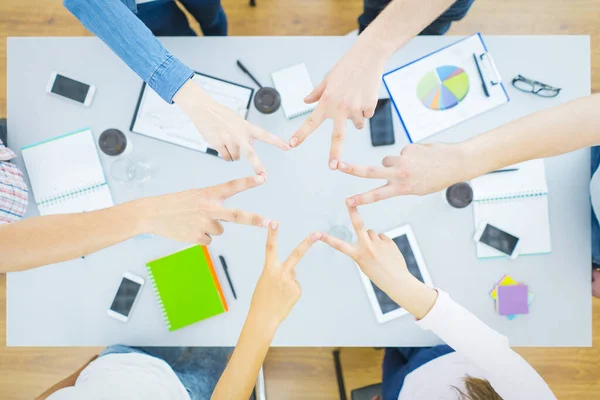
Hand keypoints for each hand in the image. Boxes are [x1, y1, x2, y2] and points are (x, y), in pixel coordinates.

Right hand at [138, 175, 269, 243]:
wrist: (154, 214)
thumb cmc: (178, 203)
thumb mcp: (197, 195)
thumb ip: (214, 203)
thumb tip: (227, 220)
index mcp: (209, 194)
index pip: (232, 186)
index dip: (249, 182)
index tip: (263, 179)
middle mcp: (209, 208)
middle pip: (238, 215)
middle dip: (256, 220)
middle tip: (271, 222)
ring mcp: (204, 224)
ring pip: (220, 230)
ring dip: (210, 228)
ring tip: (194, 221)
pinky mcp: (198, 237)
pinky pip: (209, 239)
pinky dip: (202, 236)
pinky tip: (189, 229)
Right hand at [174, 80, 289, 175]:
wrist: (203, 109)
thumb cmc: (222, 116)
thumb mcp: (238, 121)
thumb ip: (246, 134)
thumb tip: (249, 149)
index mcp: (246, 126)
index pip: (265, 134)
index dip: (276, 142)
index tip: (288, 146)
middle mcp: (238, 133)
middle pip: (250, 153)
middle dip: (257, 166)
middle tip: (264, 176)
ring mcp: (227, 139)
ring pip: (235, 157)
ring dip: (233, 154)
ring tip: (227, 141)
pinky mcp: (217, 143)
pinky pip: (225, 157)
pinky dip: (224, 154)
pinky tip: (220, 144)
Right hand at [248, 222, 320, 331]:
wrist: (263, 318)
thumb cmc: (261, 299)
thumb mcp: (265, 281)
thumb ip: (278, 272)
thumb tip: (292, 271)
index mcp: (269, 269)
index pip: (270, 248)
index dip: (272, 234)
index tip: (274, 222)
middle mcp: (281, 272)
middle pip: (296, 254)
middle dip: (307, 243)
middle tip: (318, 233)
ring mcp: (291, 281)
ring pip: (292, 276)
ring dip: (287, 284)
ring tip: (278, 295)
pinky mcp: (297, 290)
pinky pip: (295, 286)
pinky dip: (290, 291)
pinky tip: (284, 298)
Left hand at [289, 41, 390, 169]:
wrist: (369, 56)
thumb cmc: (346, 66)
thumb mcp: (328, 78)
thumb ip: (317, 93)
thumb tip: (306, 101)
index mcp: (327, 101)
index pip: (311, 122)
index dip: (300, 134)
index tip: (292, 144)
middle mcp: (341, 107)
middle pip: (337, 137)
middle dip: (335, 153)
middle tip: (333, 166)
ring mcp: (356, 108)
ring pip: (356, 125)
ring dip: (355, 119)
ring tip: (355, 99)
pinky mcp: (370, 106)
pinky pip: (367, 115)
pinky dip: (366, 109)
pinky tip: (365, 94)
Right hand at [319, 206, 436, 318]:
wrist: (397, 281)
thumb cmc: (379, 274)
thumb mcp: (364, 264)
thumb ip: (362, 249)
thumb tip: (368, 234)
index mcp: (358, 256)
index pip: (339, 245)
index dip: (328, 239)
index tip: (318, 234)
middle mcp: (367, 248)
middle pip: (359, 225)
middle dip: (353, 212)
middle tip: (349, 201)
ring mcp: (378, 244)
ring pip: (371, 232)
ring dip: (373, 238)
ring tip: (379, 252)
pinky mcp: (389, 242)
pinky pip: (382, 236)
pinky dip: (383, 242)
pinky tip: (387, 252)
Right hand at [340, 142, 468, 205]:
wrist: (454, 163)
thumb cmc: (436, 178)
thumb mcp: (417, 188)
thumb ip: (399, 182)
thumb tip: (385, 169)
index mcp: (403, 188)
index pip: (377, 194)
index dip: (361, 199)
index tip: (348, 202)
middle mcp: (401, 174)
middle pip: (370, 171)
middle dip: (352, 169)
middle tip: (337, 165)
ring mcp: (403, 160)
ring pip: (387, 161)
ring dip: (395, 163)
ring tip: (414, 166)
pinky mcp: (408, 148)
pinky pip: (401, 152)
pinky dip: (409, 155)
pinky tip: (422, 158)